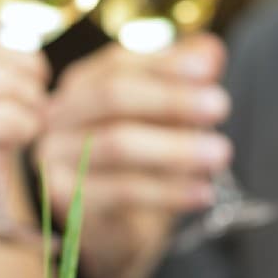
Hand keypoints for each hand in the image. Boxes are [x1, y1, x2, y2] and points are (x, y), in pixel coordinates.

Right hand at [36, 34, 230, 277]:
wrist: (109, 226)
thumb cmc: (137, 161)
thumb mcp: (163, 117)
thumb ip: (182, 80)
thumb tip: (211, 51)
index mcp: (82, 84)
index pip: (120, 64)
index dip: (165, 64)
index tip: (210, 69)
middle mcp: (60, 115)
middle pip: (113, 97)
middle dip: (171, 100)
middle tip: (221, 105)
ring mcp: (56, 157)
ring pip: (117, 145)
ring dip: (175, 148)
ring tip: (221, 153)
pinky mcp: (65, 199)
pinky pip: (120, 192)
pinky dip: (167, 192)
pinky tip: (203, 193)